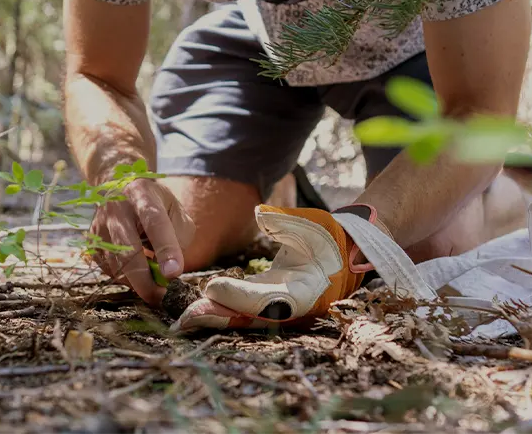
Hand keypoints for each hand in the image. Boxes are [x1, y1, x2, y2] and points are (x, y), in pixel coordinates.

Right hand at [89, 178, 195, 304]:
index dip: (165, 249)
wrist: (118, 187)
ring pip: (117, 266)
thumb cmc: (155, 204)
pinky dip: (127, 278)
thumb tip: (169, 270)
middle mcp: (116, 209)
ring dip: (138, 281)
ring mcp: (99, 227)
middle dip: (145, 280)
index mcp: (142, 194)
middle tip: (162, 298)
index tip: (174, 274)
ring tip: (154, 279)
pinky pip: (109, 271)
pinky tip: (137, 269)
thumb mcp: (175, 210)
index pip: (155, 222)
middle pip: (127, 250)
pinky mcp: (91, 244)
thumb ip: (180, 236)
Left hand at [173, 203, 387, 331]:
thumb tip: (260, 213)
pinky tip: (201, 305)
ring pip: (246, 315)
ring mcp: (280, 305)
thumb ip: (285, 221)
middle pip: (251, 316)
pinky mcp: (270, 298)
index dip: (238, 296)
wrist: (345, 250)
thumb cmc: (329, 236)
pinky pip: (245, 307)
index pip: (266, 299)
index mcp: (305, 290)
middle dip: (220, 317)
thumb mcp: (311, 224)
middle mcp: (291, 306)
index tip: (211, 288)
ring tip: (187, 317)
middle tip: (187, 318)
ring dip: (217, 316)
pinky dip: (224, 307)